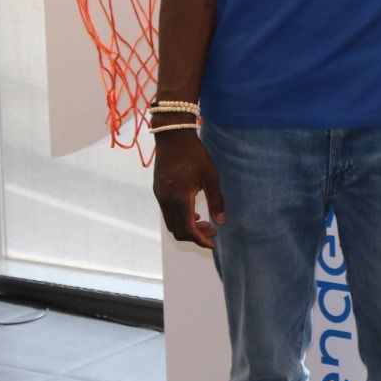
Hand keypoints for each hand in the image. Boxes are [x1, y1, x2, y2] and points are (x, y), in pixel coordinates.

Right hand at [152, 129, 225, 248]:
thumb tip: (221, 222)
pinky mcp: (158, 191)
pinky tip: (193, 212)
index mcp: (179, 199)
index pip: (188, 230)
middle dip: (195, 236)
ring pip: (171, 222)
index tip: (213, 244)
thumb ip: (216, 200)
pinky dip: (180, 218)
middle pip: (178, 230)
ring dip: (187, 227)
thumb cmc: (194, 154)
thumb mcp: (210, 176)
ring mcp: (160, 196)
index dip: (200, 240)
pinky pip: (168, 213)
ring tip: (205, 223)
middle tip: (212, 232)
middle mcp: (166, 201)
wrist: (172, 136)